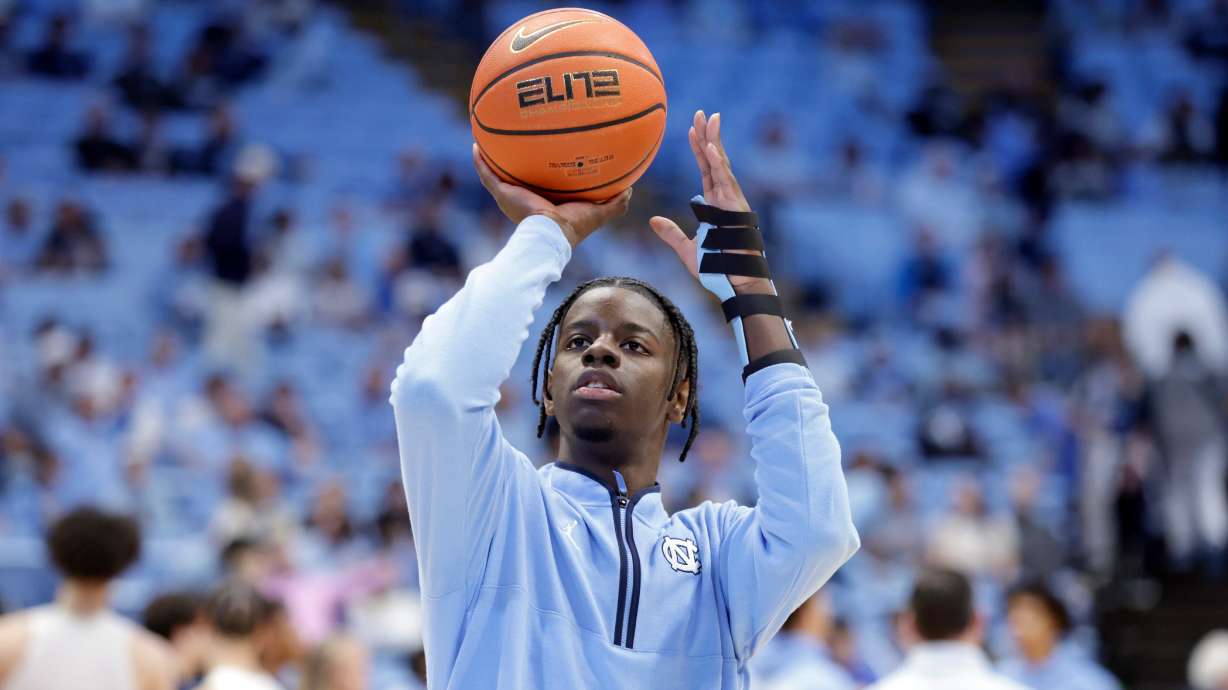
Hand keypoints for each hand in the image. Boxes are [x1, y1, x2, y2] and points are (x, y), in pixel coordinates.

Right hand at [472, 144, 631, 247]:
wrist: (551, 235)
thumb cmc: (575, 226)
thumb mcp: (600, 211)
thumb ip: (615, 202)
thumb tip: (631, 188)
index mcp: (548, 200)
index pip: (546, 179)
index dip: (547, 165)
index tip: (550, 146)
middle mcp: (528, 197)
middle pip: (520, 173)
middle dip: (517, 157)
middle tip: (518, 134)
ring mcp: (512, 195)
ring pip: (499, 172)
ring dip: (493, 156)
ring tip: (488, 134)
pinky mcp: (502, 194)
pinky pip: (487, 174)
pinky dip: (480, 161)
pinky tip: (475, 145)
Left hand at [648, 111, 767, 291]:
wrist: (735, 284)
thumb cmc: (717, 269)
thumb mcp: (687, 250)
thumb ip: (671, 234)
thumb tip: (653, 221)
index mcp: (714, 204)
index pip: (705, 170)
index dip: (699, 149)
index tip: (692, 129)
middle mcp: (725, 198)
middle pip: (715, 160)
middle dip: (708, 135)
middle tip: (702, 112)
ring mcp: (732, 202)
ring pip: (722, 165)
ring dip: (714, 142)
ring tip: (709, 119)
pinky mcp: (736, 209)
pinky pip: (726, 182)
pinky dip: (718, 164)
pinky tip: (710, 147)